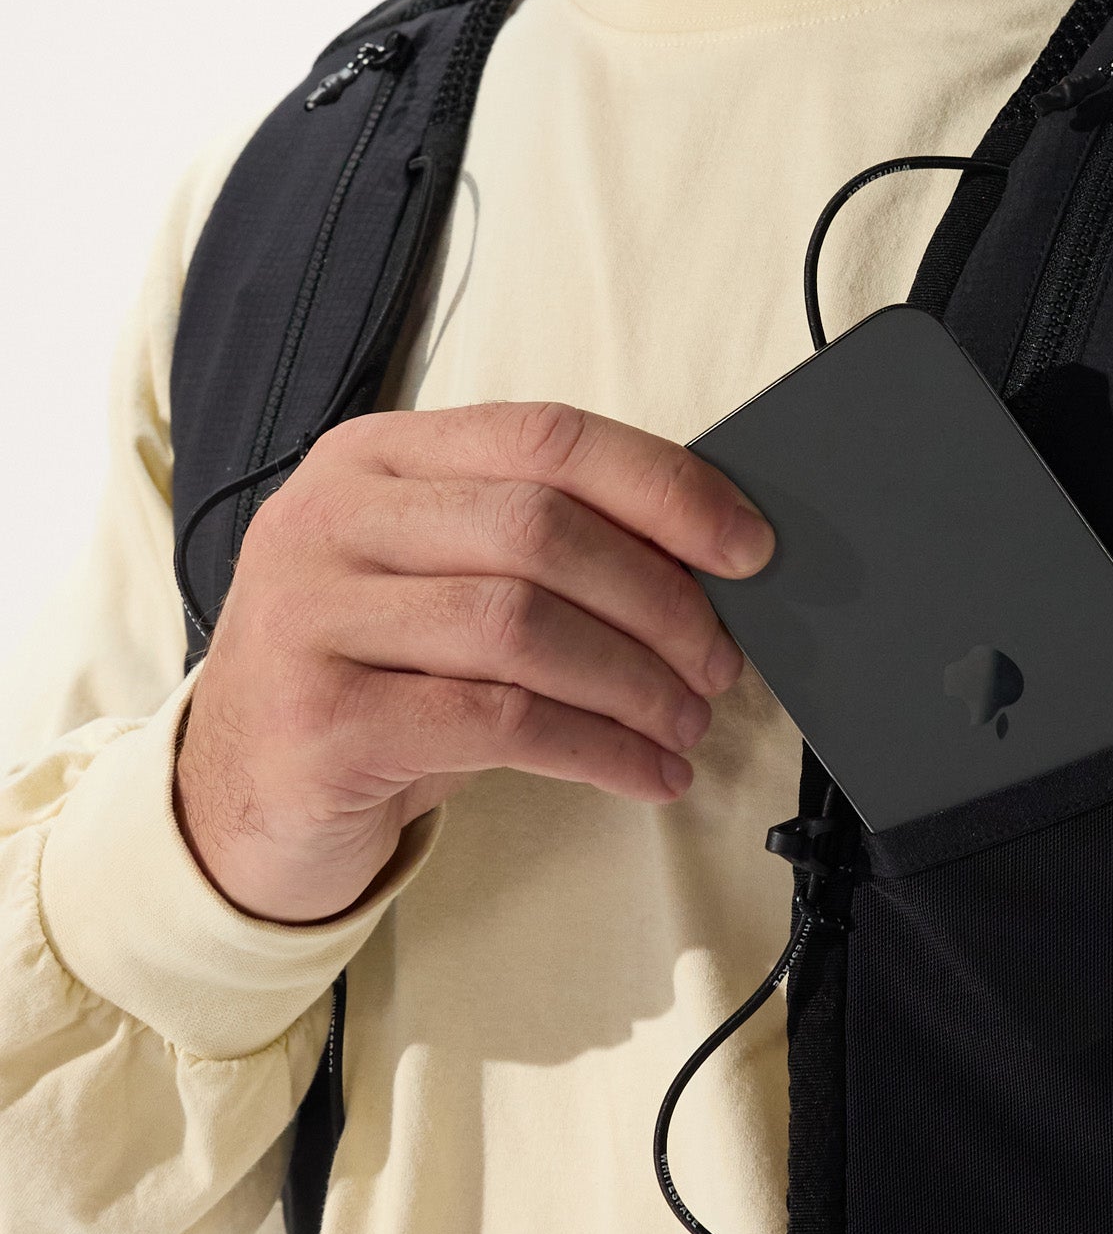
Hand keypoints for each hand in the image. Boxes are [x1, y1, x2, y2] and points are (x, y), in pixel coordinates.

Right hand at [174, 402, 773, 922]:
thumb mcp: (440, 585)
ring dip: (637, 682)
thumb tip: (709, 556)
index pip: (545, 437)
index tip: (747, 547)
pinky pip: (499, 723)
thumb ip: (537, 547)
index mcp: (374, 458)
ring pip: (524, 626)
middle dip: (661, 600)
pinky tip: (646, 772)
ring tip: (688, 723)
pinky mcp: (320, 719)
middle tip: (719, 661)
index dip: (664, 488)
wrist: (244, 795)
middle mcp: (330, 519)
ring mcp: (311, 616)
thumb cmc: (378, 678)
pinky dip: (599, 750)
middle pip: (542, 530)